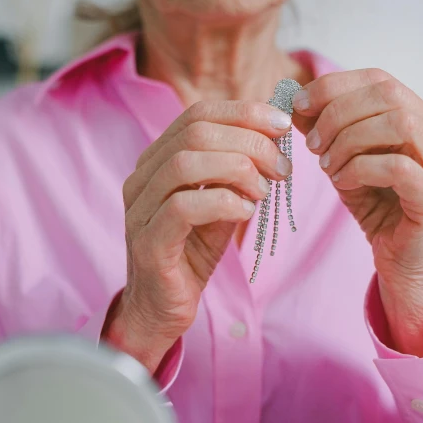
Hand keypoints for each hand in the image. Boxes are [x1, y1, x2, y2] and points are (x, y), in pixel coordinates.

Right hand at [104, 101, 293, 371]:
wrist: (162, 309)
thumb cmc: (190, 253)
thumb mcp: (219, 204)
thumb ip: (236, 173)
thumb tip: (274, 139)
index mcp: (156, 162)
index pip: (197, 115)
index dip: (243, 113)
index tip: (282, 126)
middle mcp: (141, 179)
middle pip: (194, 133)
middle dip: (249, 142)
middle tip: (281, 167)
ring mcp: (140, 210)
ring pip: (185, 163)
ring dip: (237, 169)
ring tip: (264, 190)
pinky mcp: (148, 243)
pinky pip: (183, 207)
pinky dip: (222, 202)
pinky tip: (245, 212)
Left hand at [292, 69, 422, 355]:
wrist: (400, 260)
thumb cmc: (376, 205)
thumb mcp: (342, 160)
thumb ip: (324, 130)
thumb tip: (295, 101)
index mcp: (419, 118)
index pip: (379, 79)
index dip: (334, 86)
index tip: (299, 106)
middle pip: (388, 95)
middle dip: (337, 114)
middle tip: (312, 144)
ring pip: (398, 124)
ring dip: (349, 141)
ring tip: (327, 166)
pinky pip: (399, 167)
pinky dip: (361, 169)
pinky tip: (343, 183)